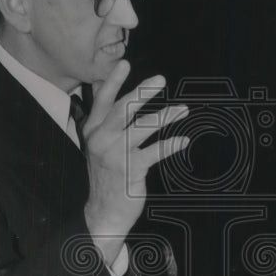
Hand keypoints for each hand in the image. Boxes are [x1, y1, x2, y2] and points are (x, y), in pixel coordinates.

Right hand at [82, 60, 188, 266]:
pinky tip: (183, 141)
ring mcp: (115, 155)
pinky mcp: (131, 170)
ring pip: (143, 128)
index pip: (102, 101)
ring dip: (166, 116)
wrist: (103, 212)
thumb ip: (105, 121)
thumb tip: (113, 92)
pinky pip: (155, 152)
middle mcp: (101, 140)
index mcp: (92, 131)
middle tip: (161, 79)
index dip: (113, 81)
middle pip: (124, 109)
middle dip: (143, 91)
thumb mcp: (98, 146)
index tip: (125, 63)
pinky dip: (171, 145)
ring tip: (182, 110)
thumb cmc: (106, 175)